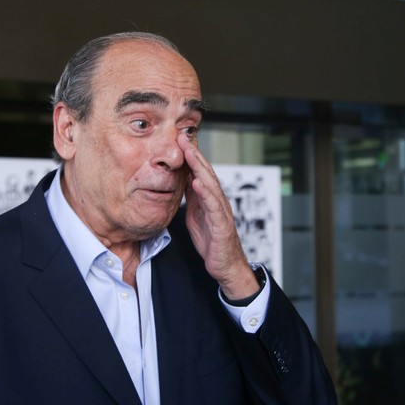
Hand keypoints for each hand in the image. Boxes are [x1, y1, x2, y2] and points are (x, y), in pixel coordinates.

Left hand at [177, 134, 259, 299]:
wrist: (226, 266)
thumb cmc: (212, 242)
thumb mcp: (196, 217)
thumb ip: (192, 199)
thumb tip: (183, 182)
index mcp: (209, 199)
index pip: (200, 173)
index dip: (189, 156)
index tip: (177, 140)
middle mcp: (217, 201)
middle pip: (206, 173)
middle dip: (194, 154)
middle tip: (182, 137)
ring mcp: (221, 212)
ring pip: (210, 185)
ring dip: (199, 168)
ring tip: (189, 153)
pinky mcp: (222, 225)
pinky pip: (213, 207)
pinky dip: (205, 193)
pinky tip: (197, 183)